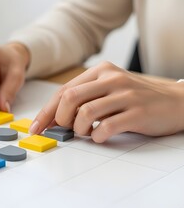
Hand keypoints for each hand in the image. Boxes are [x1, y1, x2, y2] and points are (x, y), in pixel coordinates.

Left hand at [30, 62, 183, 142]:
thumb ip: (84, 98)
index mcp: (100, 71)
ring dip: (79, 129)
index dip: (46, 112)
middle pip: (70, 99)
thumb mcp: (108, 90)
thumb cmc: (136, 99)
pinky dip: (97, 136)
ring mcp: (126, 94)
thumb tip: (52, 119)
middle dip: (60, 119)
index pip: (64, 91)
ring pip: (85, 113)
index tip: (36, 128)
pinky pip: (106, 127)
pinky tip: (101, 136)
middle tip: (67, 129)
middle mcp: (112, 79)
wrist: (177, 102)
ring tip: (87, 132)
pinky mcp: (138, 112)